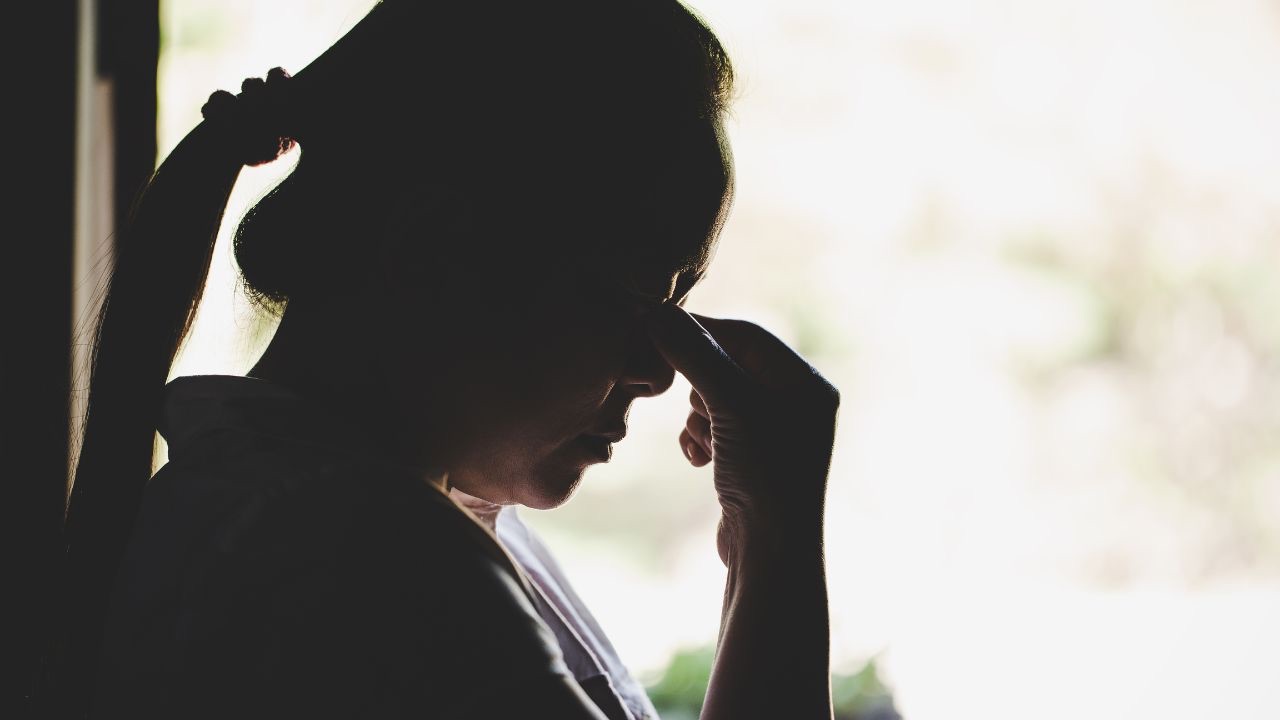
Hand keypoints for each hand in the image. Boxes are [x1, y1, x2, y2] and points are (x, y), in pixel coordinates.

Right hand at [644, 305, 839, 564]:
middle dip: (699, 383)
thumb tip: (657, 312)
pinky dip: (700, 436)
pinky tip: (699, 459)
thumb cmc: (764, 474)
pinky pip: (717, 427)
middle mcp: (797, 403)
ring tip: (702, 441)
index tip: (657, 330)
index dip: (701, 331)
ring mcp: (776, 433)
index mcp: (806, 384)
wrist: (771, 553)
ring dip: (698, 415)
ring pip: (717, 396)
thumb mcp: (729, 405)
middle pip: (730, 365)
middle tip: (687, 403)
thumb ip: (695, 355)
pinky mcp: (753, 458)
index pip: (747, 336)